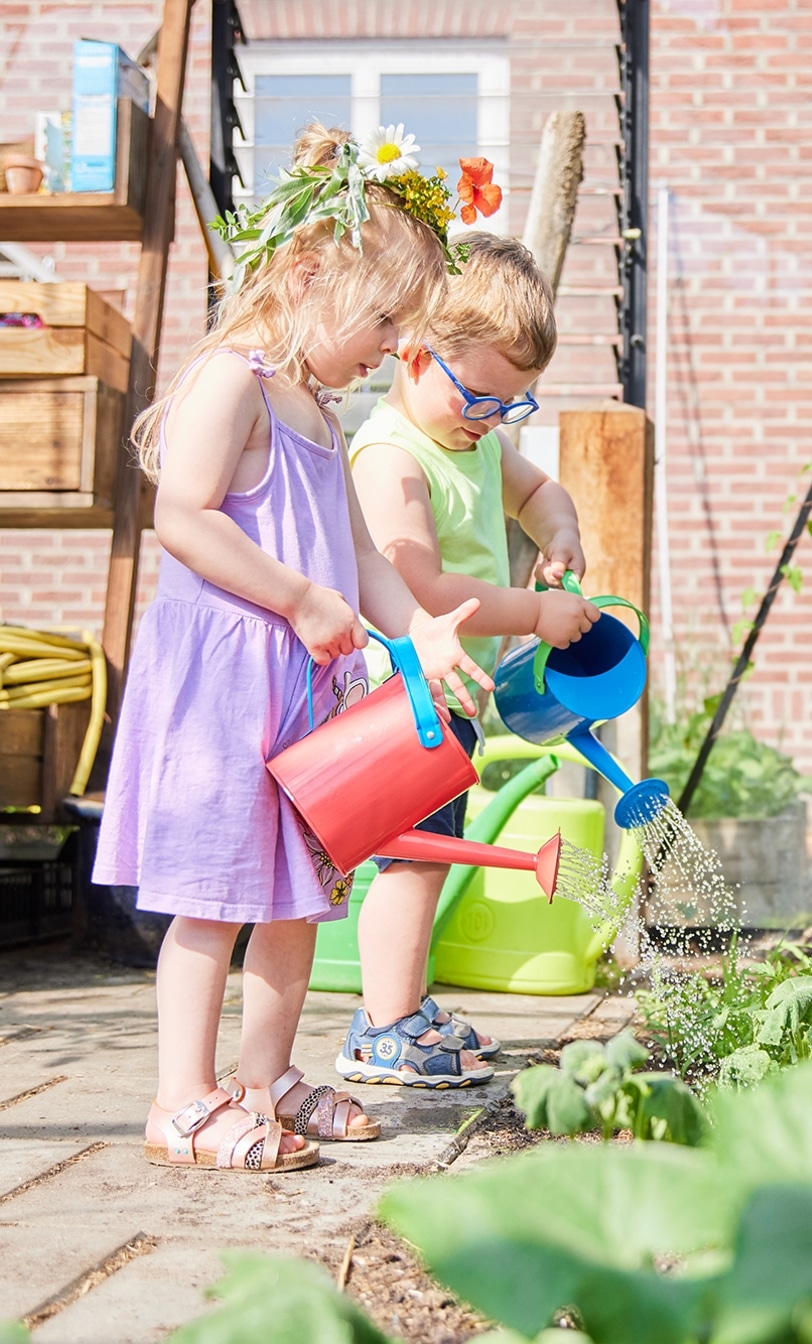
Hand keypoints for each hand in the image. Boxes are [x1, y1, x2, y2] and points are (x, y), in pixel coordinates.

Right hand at [289, 582, 367, 664]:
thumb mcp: (341, 601)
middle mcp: (343, 632)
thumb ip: (350, 617)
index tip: (348, 638)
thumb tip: (353, 627)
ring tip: (319, 635)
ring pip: (334, 656)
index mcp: (351, 621)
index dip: (355, 641)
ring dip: (328, 649)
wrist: (298, 598)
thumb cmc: (318, 596)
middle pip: (348, 651)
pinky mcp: (315, 647)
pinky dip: (319, 656)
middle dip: (340, 645)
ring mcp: (329, 641)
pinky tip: (315, 645)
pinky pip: (323, 661)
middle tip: (329, 634)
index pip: (362, 642)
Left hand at [408, 598, 494, 717]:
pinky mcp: (421, 675)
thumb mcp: (449, 620)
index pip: (471, 668)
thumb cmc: (435, 629)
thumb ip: (463, 612)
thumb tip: (477, 601)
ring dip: (443, 706)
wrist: (416, 634)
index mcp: (456, 656)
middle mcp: (446, 668)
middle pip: (457, 685)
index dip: (480, 677)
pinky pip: (424, 688)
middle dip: (465, 699)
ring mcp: (434, 673)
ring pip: (440, 692)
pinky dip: (427, 700)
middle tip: (474, 713)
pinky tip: (430, 712)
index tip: (491, 687)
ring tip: (447, 720)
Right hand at [534, 591, 599, 649]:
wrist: (530, 611)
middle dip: (578, 626)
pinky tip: (552, 632)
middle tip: (565, 621)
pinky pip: (566, 644)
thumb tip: (587, 613)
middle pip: (587, 628)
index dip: (589, 617)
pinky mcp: (561, 641)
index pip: (596, 615)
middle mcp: (578, 617)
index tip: (583, 617)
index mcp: (580, 604)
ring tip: (556, 626)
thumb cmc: (546, 602)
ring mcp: (570, 630)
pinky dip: (560, 641)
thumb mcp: (566, 597)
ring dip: (569, 634)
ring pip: (577, 637)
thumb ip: (578, 604)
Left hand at [535, 529, 585, 587]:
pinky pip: (540, 580)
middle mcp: (569, 583)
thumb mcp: (562, 552)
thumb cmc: (564, 544)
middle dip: (547, 569)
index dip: (556, 579)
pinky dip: (539, 571)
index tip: (552, 565)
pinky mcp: (553, 583)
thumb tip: (557, 577)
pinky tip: (546, 564)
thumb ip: (559, 564)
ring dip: (543, 569)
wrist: (561, 541)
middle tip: (551, 559)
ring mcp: (561, 584)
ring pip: (544, 582)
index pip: (566, 587)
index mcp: (577, 576)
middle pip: (552, 584)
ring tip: (550, 560)